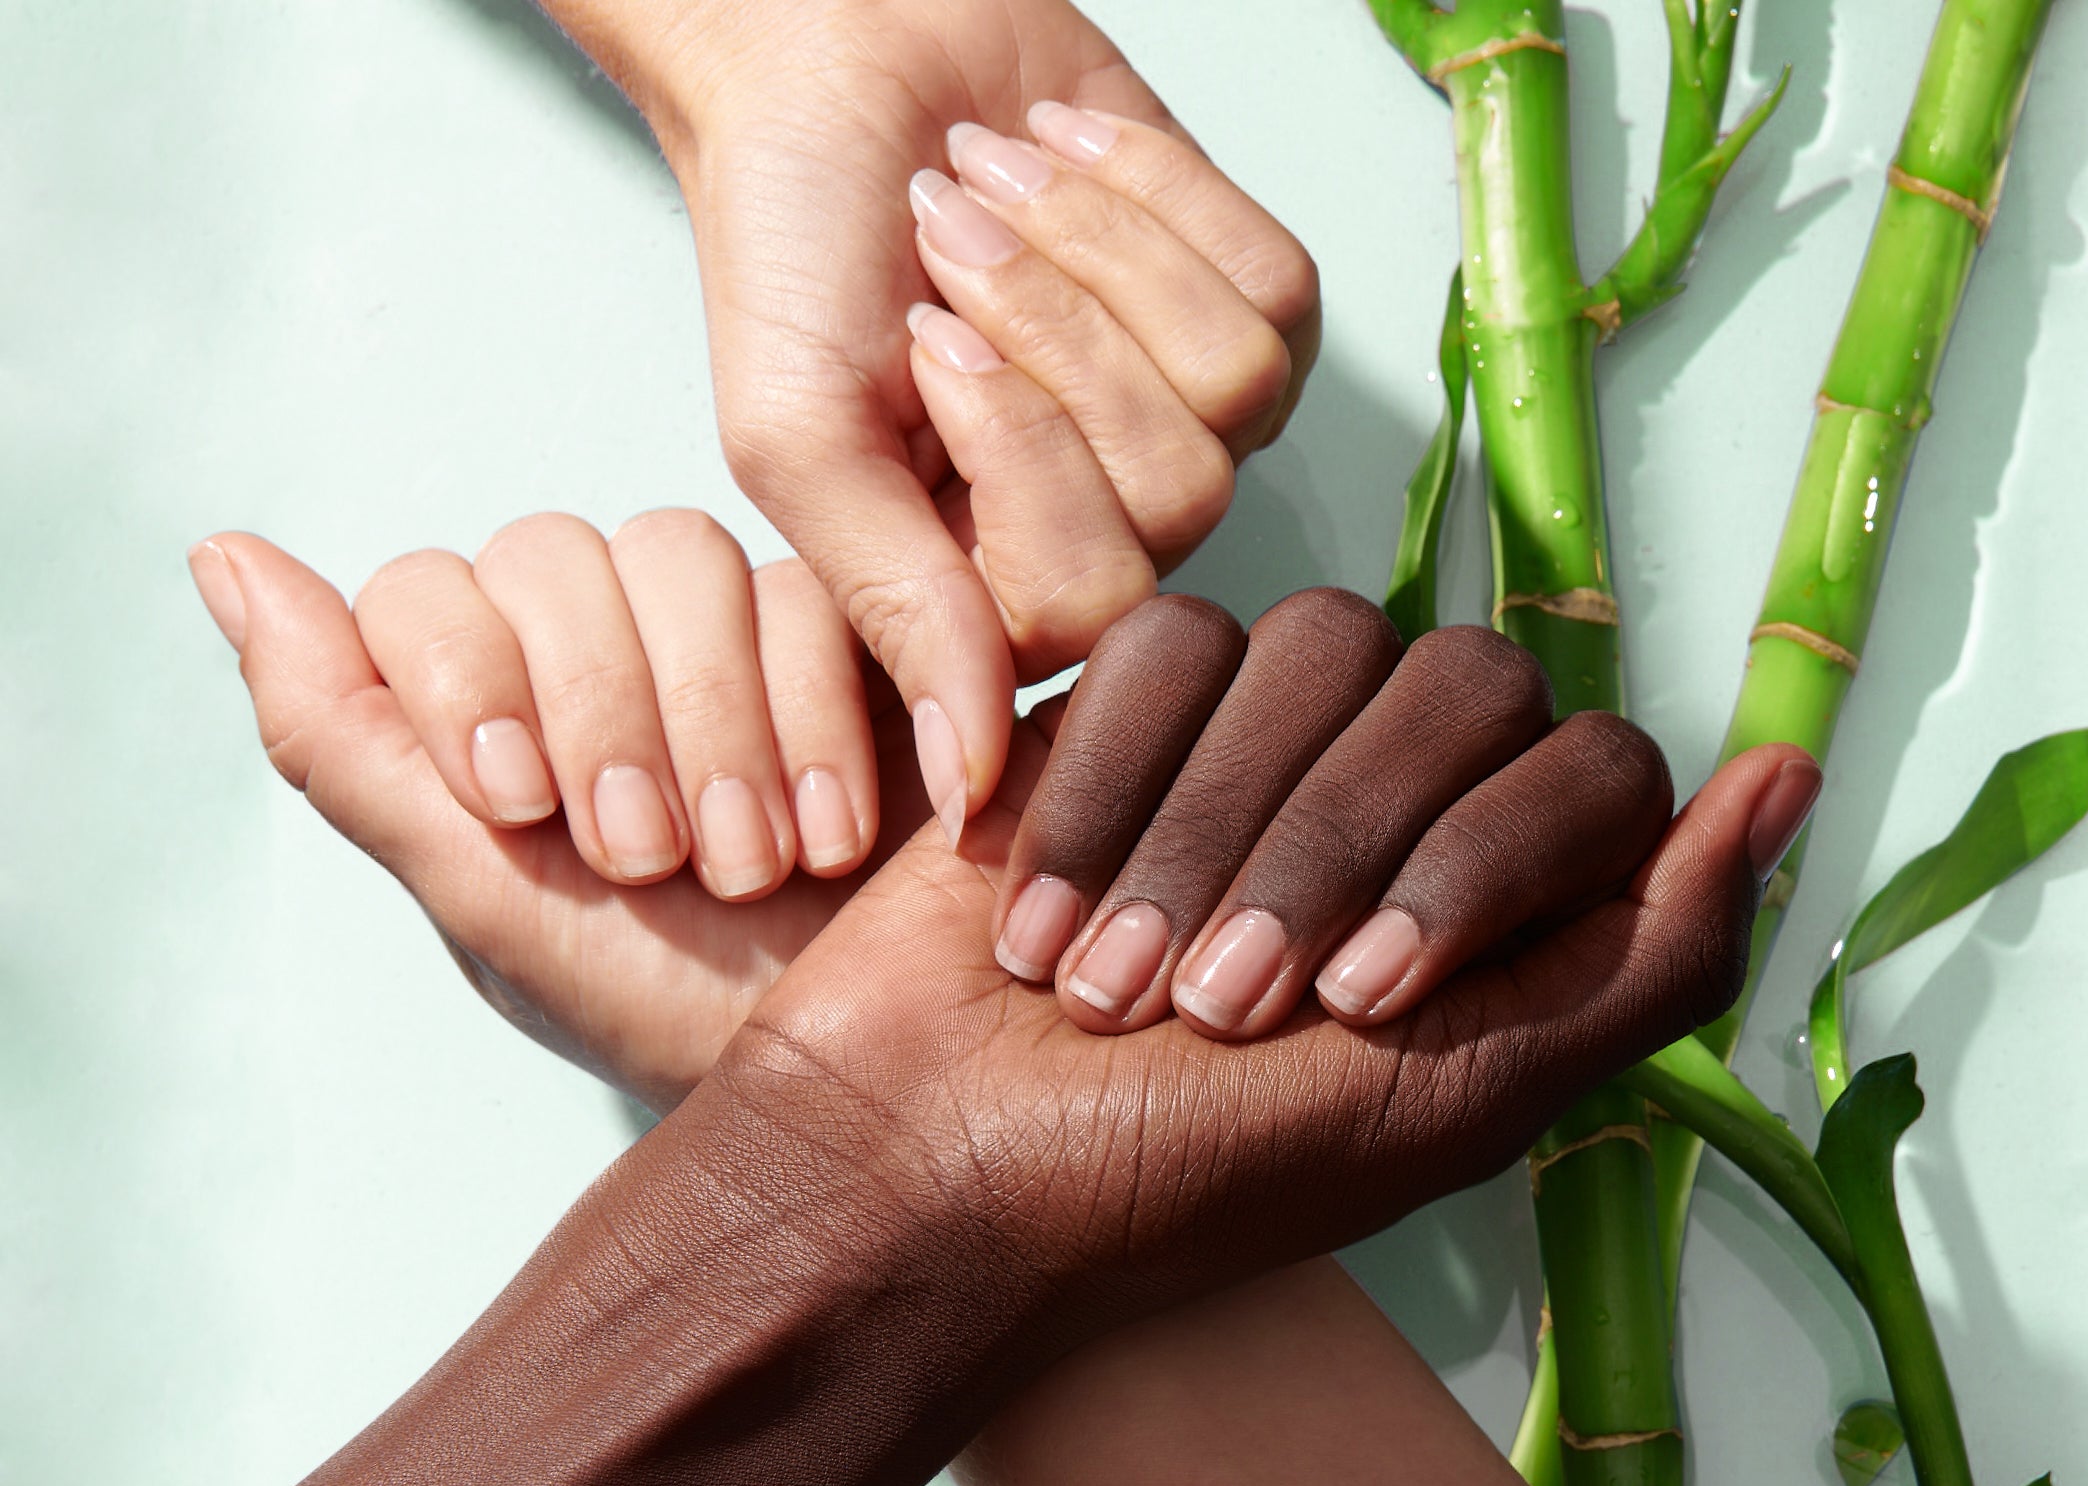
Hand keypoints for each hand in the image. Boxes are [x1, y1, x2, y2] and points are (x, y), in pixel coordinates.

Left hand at [187, 515, 927, 1108]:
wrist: (858, 1065)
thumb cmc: (660, 1001)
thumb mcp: (484, 893)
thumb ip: (345, 734)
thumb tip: (221, 556)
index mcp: (483, 703)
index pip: (425, 594)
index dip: (465, 680)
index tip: (524, 813)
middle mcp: (593, 643)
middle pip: (549, 556)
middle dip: (599, 712)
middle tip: (650, 859)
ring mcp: (720, 628)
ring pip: (678, 552)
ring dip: (709, 719)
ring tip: (752, 863)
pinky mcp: (845, 631)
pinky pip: (804, 592)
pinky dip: (811, 713)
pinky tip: (831, 831)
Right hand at [543, 0, 1318, 841]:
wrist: (836, 55)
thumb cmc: (793, 248)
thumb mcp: (801, 445)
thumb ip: (896, 614)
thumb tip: (964, 791)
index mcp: (995, 587)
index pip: (1088, 596)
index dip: (1018, 446)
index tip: (919, 341)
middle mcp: (1111, 525)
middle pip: (1180, 492)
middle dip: (1054, 327)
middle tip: (949, 238)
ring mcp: (1193, 418)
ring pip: (1235, 383)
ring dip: (1098, 250)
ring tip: (995, 184)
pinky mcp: (1252, 306)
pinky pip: (1275, 289)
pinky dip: (1158, 191)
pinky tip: (1064, 155)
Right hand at [715, 588, 1819, 1295]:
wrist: (931, 1169)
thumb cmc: (1189, 1174)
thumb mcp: (1461, 1100)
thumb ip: (1645, 952)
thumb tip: (1789, 777)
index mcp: (1509, 897)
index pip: (1589, 766)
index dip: (1475, 862)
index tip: (1357, 1002)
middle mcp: (1406, 793)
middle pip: (1459, 681)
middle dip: (1331, 844)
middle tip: (1222, 1008)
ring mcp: (1267, 733)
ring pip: (1316, 641)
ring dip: (1207, 827)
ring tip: (1114, 983)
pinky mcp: (1129, 693)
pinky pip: (1171, 641)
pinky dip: (1106, 782)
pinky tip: (1041, 911)